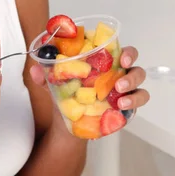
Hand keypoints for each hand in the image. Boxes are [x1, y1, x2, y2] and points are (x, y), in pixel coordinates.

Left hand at [29, 46, 149, 111]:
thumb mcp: (53, 85)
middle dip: (131, 71)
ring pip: (139, 83)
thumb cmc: (65, 97)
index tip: (121, 56)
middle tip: (119, 82)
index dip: (126, 51)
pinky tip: (122, 107)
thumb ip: (45, 76)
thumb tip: (35, 68)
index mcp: (103, 62)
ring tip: (119, 98)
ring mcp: (124, 90)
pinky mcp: (127, 106)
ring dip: (133, 88)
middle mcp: (117, 73)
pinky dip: (134, 102)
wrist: (67, 125)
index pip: (120, 49)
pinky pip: (138, 102)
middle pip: (135, 65)